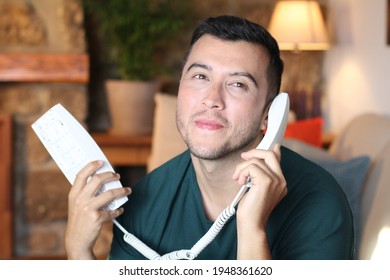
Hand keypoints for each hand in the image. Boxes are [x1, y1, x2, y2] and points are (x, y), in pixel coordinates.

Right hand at [65, 160, 130, 258]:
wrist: (76, 240)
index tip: (102, 162)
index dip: (92, 166)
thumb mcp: (76, 204)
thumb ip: (85, 192)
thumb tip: (102, 180)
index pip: (81, 174)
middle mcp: (79, 199)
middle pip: (98, 180)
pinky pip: (112, 210)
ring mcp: (88, 208)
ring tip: (127, 190)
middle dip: (110, 175)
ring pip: (110, 193)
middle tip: (117, 176)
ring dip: (122, 191)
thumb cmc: (78, 220)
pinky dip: (118, 210)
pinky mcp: (97, 218)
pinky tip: (120, 209)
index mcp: (73, 194)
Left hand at [232, 144, 286, 258]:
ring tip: (238, 179)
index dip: (268, 150)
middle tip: (243, 158)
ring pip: (256, 161)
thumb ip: (259, 173)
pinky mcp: (266, 182)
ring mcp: (276, 181)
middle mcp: (281, 181)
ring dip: (242, 168)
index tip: (258, 149)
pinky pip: (252, 167)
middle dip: (254, 153)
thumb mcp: (255, 187)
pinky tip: (240, 182)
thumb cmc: (251, 209)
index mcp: (280, 182)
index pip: (277, 159)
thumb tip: (255, 164)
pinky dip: (242, 172)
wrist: (251, 224)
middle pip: (269, 154)